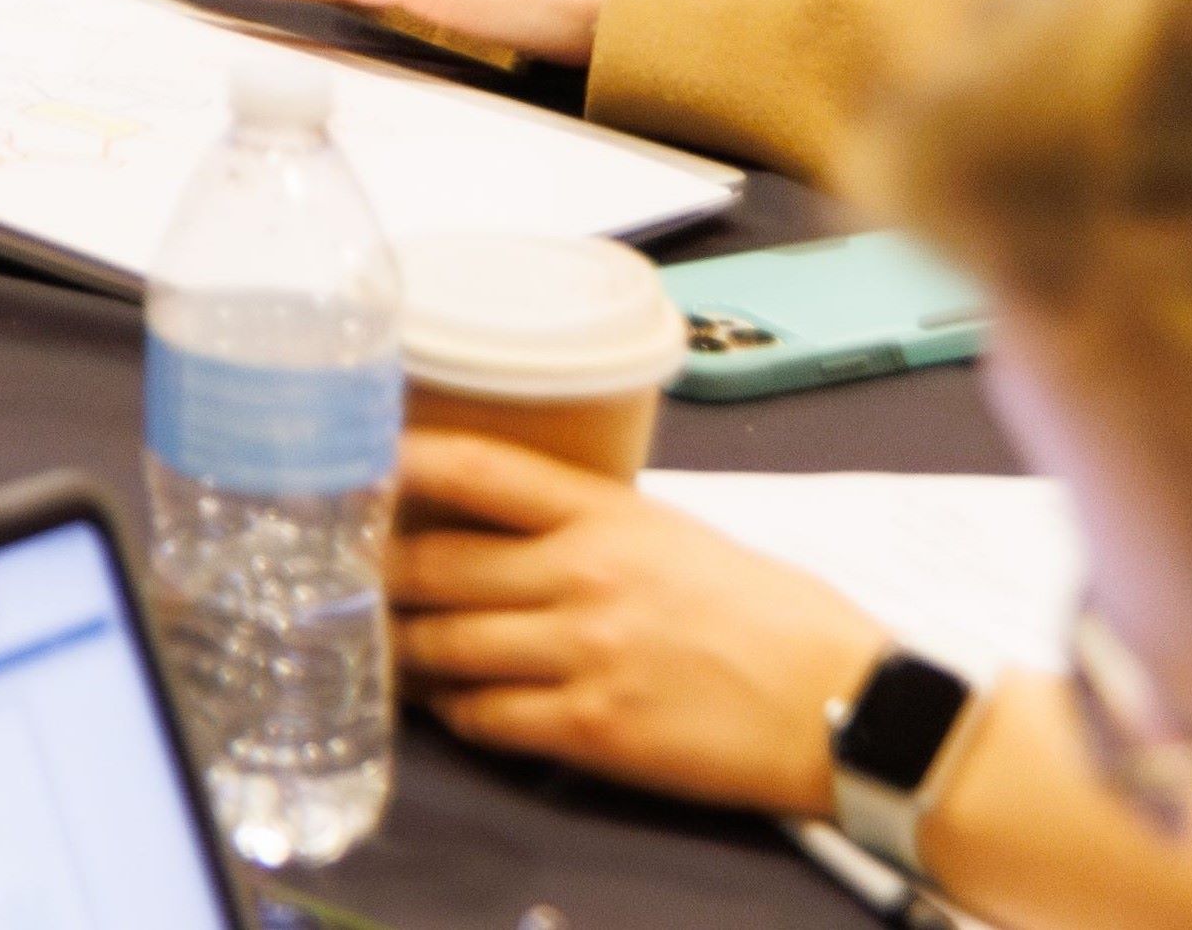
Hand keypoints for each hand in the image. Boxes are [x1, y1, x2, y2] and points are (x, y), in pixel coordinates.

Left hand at [391, 430, 889, 816]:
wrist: (848, 705)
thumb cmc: (773, 617)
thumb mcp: (680, 537)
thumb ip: (594, 528)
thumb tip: (515, 529)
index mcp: (608, 515)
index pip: (478, 469)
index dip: (402, 463)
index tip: (354, 464)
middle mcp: (583, 574)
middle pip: (433, 563)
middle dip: (376, 572)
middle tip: (342, 576)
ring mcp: (583, 651)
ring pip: (443, 644)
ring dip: (404, 649)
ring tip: (383, 646)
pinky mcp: (591, 727)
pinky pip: (483, 717)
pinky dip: (455, 713)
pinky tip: (454, 707)